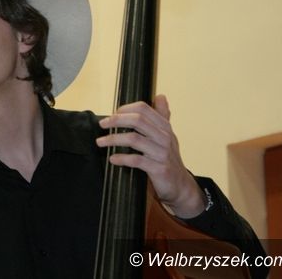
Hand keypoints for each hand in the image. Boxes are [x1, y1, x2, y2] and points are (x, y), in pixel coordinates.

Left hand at [96, 94, 205, 218]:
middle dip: (116, 120)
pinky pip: (137, 160)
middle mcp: (164, 137)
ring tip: (101, 142)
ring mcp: (162, 153)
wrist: (180, 186)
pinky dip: (122, 158)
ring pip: (134, 139)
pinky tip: (113, 159)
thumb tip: (160, 96)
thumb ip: (162, 116)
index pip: (144, 109)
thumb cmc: (169, 159)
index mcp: (164, 127)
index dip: (125, 109)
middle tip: (102, 124)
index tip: (113, 114)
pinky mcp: (159, 168)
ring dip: (114, 139)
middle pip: (138, 121)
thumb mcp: (168, 135)